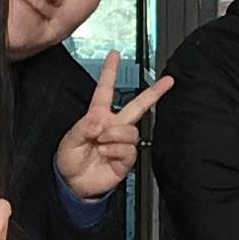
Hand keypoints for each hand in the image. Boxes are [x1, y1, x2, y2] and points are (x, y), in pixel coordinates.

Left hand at [53, 54, 172, 200]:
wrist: (74, 184)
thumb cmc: (70, 160)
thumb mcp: (69, 141)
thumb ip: (83, 128)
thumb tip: (100, 122)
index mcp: (98, 116)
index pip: (105, 90)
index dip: (110, 72)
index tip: (115, 55)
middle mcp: (113, 127)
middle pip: (137, 106)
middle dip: (154, 93)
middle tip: (168, 81)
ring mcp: (121, 142)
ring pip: (131, 130)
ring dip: (115, 135)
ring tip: (101, 142)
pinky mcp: (126, 159)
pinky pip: (129, 149)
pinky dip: (115, 150)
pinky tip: (106, 154)